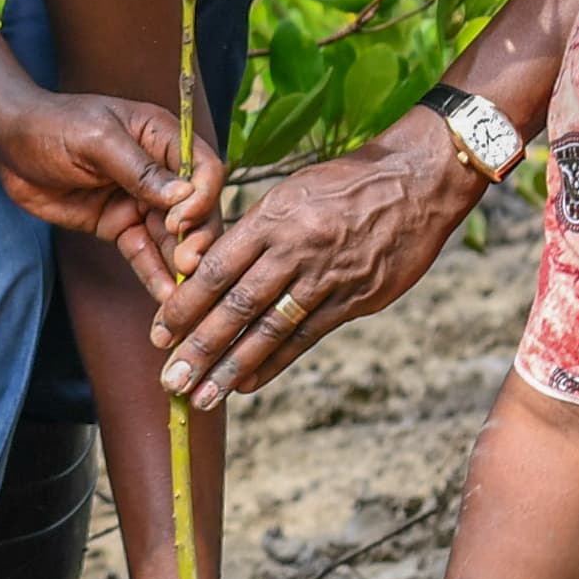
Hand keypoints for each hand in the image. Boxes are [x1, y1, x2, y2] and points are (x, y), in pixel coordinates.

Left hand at [0, 93, 221, 283]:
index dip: (202, 196)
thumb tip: (184, 195)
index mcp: (162, 136)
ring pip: (173, 236)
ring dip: (180, 262)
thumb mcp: (96, 140)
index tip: (182, 221)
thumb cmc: (52, 125)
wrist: (9, 145)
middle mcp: (161, 170)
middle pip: (195, 208)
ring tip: (184, 293)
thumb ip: (140, 169)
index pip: (203, 168)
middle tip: (189, 265)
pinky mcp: (119, 225)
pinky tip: (164, 296)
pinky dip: (154, 273)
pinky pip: (143, 252)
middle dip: (196, 237)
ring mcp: (141, 201)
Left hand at [151, 114, 479, 406]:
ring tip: (204, 397)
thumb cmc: (348, 182)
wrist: (418, 181)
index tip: (159, 334)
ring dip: (232, 367)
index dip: (185, 305)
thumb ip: (257, 231)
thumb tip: (214, 267)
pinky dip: (274, 362)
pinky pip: (306, 336)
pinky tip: (247, 383)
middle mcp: (296, 249)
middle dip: (200, 347)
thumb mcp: (293, 192)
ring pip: (269, 328)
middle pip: (237, 305)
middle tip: (170, 380)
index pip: (217, 268)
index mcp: (273, 218)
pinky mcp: (355, 299)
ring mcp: (327, 277)